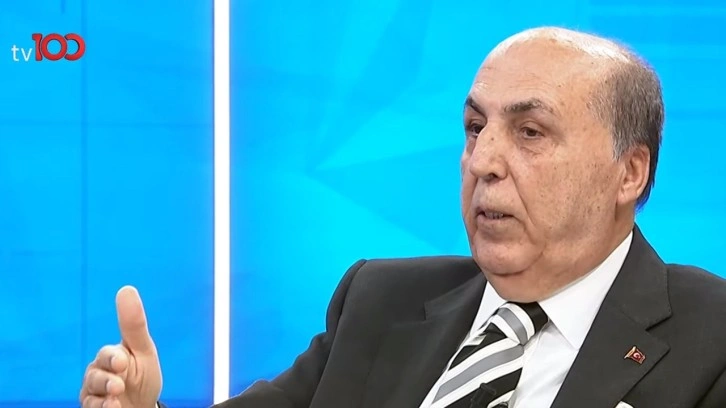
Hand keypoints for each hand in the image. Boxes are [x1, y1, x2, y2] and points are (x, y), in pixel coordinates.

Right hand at [80, 286, 161, 407]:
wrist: (141, 406)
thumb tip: (126, 288)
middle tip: (119, 386)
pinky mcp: (92, 406)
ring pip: (90, 392)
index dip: (112, 358)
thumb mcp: (144, 351)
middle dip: (106, 380)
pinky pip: (89, 407)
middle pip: (95, 375)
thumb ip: (134, 324)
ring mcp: (94, 392)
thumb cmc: (143, 376)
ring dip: (104, 396)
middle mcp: (99, 372)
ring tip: (116, 400)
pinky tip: (113, 407)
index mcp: (112, 356)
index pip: (107, 355)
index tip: (122, 362)